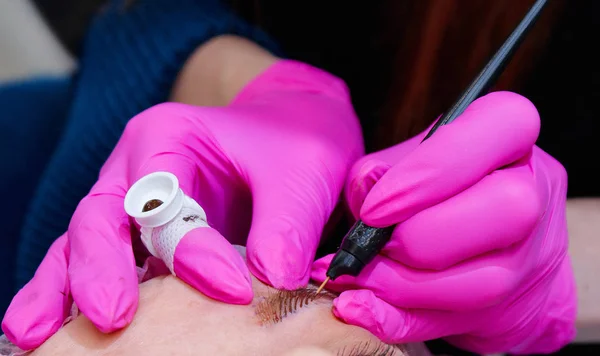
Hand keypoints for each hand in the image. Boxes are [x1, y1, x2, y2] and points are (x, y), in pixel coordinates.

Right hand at [2, 61, 363, 349]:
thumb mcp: (301, 172)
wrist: (291, 131)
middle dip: (99, 270)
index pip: (161, 197)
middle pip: (98, 219)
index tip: (235, 289)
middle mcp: (136, 169)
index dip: (192, 249)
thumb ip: (286, 225)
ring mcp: (132, 204)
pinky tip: (65, 330)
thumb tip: (273, 282)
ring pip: (84, 246)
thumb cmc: (293, 142)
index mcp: (166, 136)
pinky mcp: (141, 238)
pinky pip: (107, 266)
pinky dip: (84, 295)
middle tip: (111, 319)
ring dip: (67, 290)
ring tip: (39, 336)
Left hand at [312, 92, 575, 353]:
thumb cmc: (430, 185)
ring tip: (359, 276)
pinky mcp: (514, 305)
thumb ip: (380, 171)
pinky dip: (400, 320)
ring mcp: (534, 254)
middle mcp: (535, 190)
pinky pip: (458, 323)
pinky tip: (360, 309)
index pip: (501, 127)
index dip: (432, 172)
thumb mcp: (401, 159)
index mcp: (510, 132)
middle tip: (375, 244)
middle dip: (423, 237)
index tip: (374, 208)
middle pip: (508, 211)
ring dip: (406, 286)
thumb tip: (367, 195)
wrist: (469, 235)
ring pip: (487, 281)